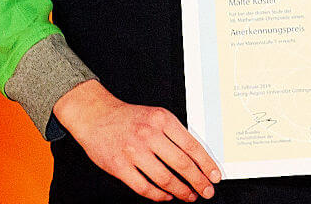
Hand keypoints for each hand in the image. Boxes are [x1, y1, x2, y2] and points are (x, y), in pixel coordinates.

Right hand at [53, 80, 218, 201]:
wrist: (96, 116)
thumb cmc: (129, 118)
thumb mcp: (157, 116)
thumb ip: (175, 134)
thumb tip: (198, 158)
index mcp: (163, 120)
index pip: (192, 146)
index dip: (207, 164)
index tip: (215, 176)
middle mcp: (149, 135)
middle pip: (182, 164)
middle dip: (198, 181)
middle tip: (207, 191)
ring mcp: (133, 152)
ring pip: (164, 178)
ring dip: (181, 191)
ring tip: (189, 195)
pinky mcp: (119, 166)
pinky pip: (143, 187)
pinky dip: (158, 195)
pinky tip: (166, 196)